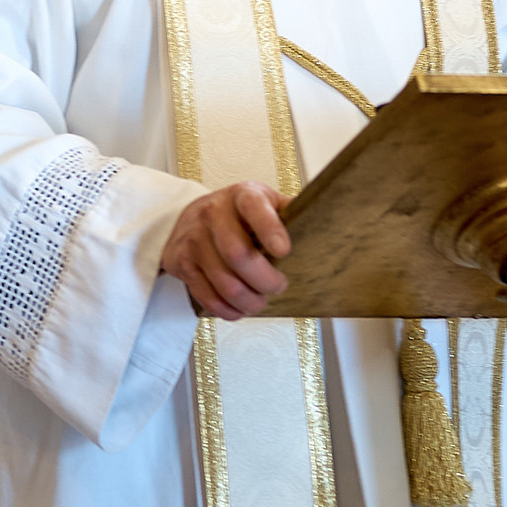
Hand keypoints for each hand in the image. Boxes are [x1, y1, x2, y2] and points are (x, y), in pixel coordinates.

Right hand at [161, 181, 290, 319]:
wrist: (189, 216)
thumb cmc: (236, 212)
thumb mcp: (263, 201)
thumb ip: (288, 210)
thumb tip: (324, 217)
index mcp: (241, 195)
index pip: (254, 208)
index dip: (270, 230)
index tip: (284, 251)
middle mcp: (213, 213)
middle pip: (238, 254)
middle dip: (265, 280)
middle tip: (278, 286)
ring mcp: (194, 238)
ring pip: (225, 282)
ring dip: (249, 301)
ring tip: (260, 301)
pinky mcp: (182, 263)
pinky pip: (207, 296)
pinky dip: (228, 310)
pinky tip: (240, 308)